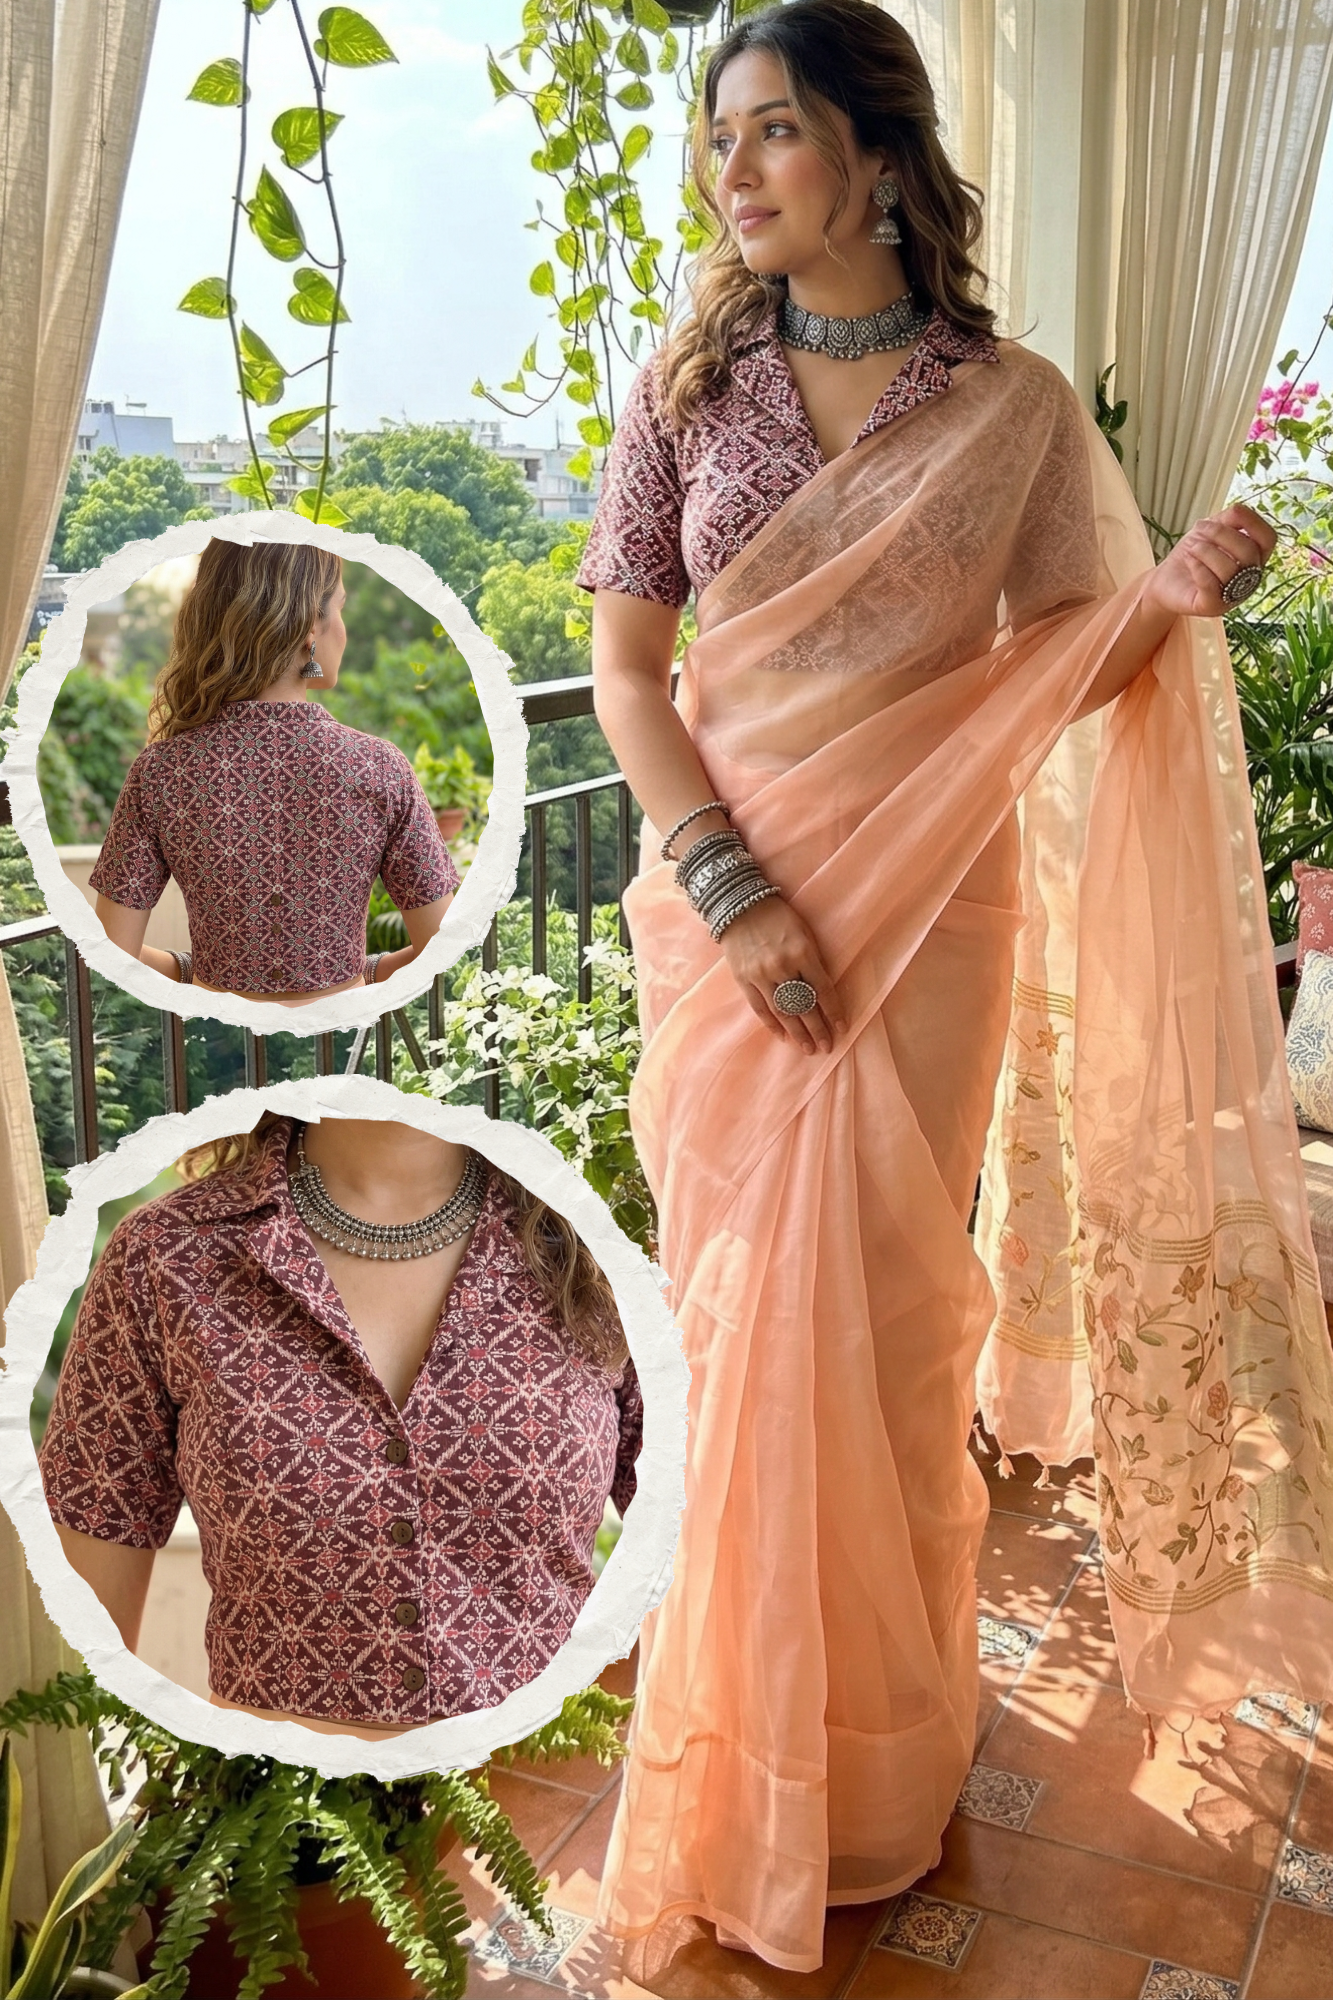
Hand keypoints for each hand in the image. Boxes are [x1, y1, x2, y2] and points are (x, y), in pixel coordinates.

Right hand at [716, 894, 845, 1055]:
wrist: (738, 905)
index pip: (822, 989)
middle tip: (826, 1047)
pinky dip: (772, 1024)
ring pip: (782, 1011)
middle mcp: (782, 966)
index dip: (833, 1011)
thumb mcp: (804, 932)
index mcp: (802, 952)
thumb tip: (822, 992)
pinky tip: (784, 1036)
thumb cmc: (778, 917)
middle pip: (803, 1005)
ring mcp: (760, 975)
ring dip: (797, 1033)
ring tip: (808, 1048)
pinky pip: (760, 1008)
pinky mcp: (744, 979)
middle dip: (817, 1029)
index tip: (842, 1028)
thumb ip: (813, 960)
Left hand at [1144, 503, 1276, 619]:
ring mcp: (1232, 596)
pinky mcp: (1212, 607)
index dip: (1254, 522)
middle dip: (1220, 533)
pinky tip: (1189, 560)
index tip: (1233, 511)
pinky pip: (1211, 584)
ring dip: (1206, 550)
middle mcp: (1248, 579)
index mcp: (1254, 559)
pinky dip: (1198, 566)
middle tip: (1199, 528)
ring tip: (1191, 547)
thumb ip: (1228, 519)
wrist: (1165, 580)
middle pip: (1248, 552)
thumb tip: (1238, 509)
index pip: (1268, 539)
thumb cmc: (1193, 555)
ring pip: (1230, 569)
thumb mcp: (1211, 531)